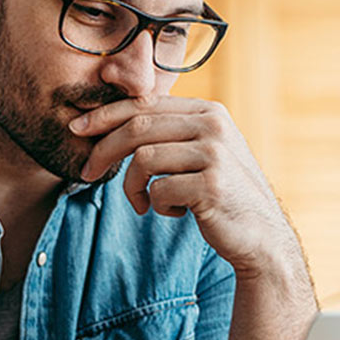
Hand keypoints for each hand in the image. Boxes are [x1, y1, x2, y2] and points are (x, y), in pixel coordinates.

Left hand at [71, 96, 299, 279]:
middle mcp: (213, 125)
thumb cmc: (221, 195)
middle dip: (104, 149)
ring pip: (143, 159)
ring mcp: (214, 154)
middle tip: (86, 172)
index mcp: (208, 111)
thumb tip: (113, 122)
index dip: (106, 115)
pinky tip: (175, 213)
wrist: (261, 236)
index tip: (77, 129)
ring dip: (132, 187)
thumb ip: (171, 133)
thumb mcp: (201, 154)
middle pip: (138, 127)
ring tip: (144, 203)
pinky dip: (158, 206)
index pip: (145, 104)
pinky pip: (159, 190)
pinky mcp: (211, 184)